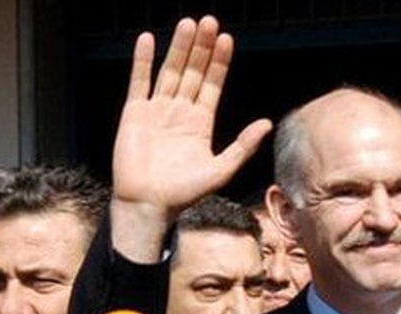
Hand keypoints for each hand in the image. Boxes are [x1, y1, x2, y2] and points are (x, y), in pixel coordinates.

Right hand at [111, 16, 272, 260]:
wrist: (149, 205)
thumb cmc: (184, 194)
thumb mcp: (221, 170)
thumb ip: (243, 146)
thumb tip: (266, 123)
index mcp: (200, 124)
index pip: (212, 85)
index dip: (219, 63)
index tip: (226, 39)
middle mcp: (179, 113)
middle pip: (192, 72)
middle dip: (201, 48)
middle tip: (208, 21)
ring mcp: (156, 111)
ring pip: (169, 72)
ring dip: (178, 48)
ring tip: (188, 24)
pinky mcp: (134, 114)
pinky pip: (139, 82)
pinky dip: (142, 61)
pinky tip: (147, 40)